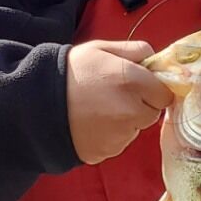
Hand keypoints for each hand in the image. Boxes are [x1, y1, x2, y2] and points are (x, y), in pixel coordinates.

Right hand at [66, 39, 173, 165]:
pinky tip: (92, 123)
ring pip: (135, 129)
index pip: (164, 94)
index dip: (154, 89)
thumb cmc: (69, 72)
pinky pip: (118, 143)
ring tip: (99, 109)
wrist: (36, 102)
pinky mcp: (107, 151)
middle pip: (152, 114)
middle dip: (141, 105)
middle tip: (117, 96)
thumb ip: (134, 50)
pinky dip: (111, 135)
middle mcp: (130, 110)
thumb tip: (154, 57)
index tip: (141, 85)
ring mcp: (119, 135)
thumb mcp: (100, 49)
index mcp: (132, 81)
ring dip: (126, 121)